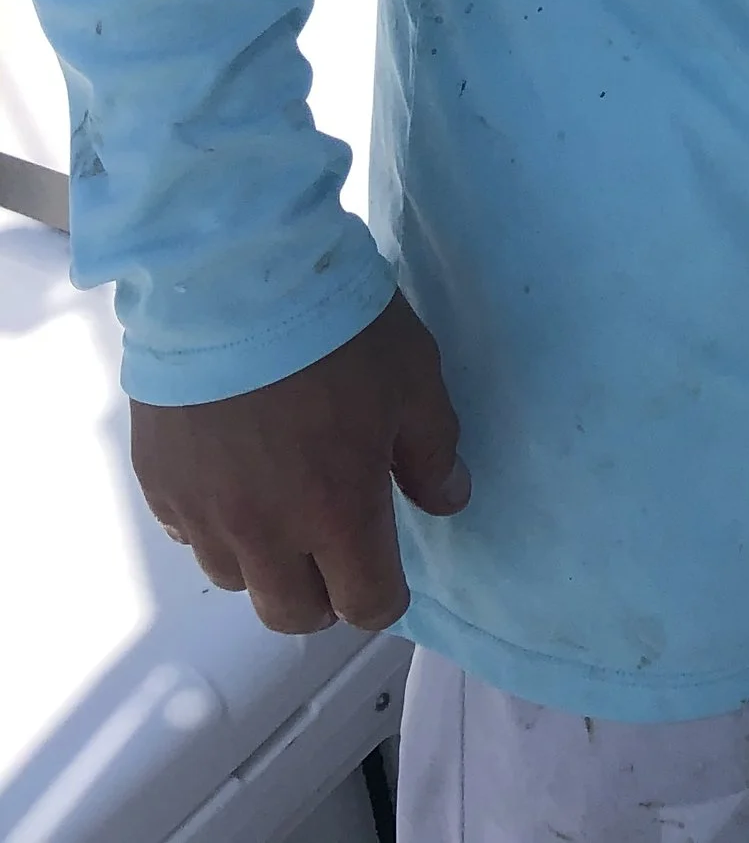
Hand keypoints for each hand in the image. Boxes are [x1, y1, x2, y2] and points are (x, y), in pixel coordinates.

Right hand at [130, 290, 468, 634]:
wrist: (232, 277)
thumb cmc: (337, 327)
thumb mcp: (414, 377)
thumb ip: (433, 450)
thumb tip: (447, 500)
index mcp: (337, 512)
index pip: (365, 604)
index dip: (384, 596)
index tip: (389, 572)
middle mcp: (264, 533)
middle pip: (291, 613)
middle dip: (323, 596)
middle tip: (336, 552)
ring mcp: (202, 513)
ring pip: (235, 577)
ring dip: (266, 560)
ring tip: (283, 505)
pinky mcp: (158, 484)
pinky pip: (189, 534)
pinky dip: (216, 523)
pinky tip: (233, 476)